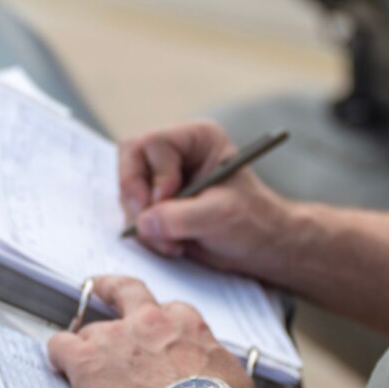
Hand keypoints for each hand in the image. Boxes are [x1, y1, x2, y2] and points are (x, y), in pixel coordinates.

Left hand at [47, 276, 254, 387]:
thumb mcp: (230, 375)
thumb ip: (213, 367)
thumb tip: (219, 382)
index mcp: (185, 323)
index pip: (165, 310)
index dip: (155, 321)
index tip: (150, 326)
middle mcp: (149, 321)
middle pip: (123, 291)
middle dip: (109, 288)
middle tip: (100, 288)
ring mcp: (114, 337)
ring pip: (89, 332)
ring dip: (87, 349)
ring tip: (84, 367)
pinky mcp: (86, 360)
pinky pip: (60, 346)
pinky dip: (58, 355)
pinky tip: (60, 366)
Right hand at [118, 121, 303, 280]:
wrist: (261, 248)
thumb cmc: (253, 222)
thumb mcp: (220, 216)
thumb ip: (180, 217)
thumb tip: (143, 223)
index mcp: (196, 139)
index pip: (152, 144)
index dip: (155, 176)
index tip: (168, 200)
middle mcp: (176, 154)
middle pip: (130, 163)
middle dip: (138, 199)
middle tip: (152, 227)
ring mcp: (162, 179)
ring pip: (127, 192)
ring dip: (143, 222)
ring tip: (174, 243)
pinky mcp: (157, 204)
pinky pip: (132, 213)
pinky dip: (145, 233)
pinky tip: (172, 245)